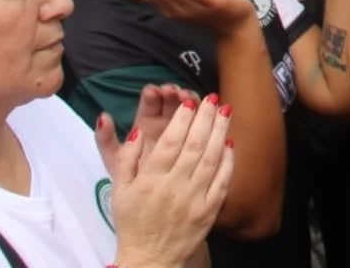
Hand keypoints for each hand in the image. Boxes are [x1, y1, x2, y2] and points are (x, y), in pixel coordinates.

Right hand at [101, 95, 232, 267]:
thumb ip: (127, 159)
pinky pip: (222, 180)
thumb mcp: (119, 191)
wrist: (150, 260)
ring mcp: (194, 199)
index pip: (170, 142)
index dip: (182, 119)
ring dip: (220, 131)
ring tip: (226, 110)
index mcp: (150, 181)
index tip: (190, 102)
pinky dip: (228, 160)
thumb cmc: (133, 222)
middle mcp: (174, 188)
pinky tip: (229, 143)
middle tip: (212, 98)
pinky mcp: (209, 211)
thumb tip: (138, 131)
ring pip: (211, 158)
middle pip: (194, 145)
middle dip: (205, 117)